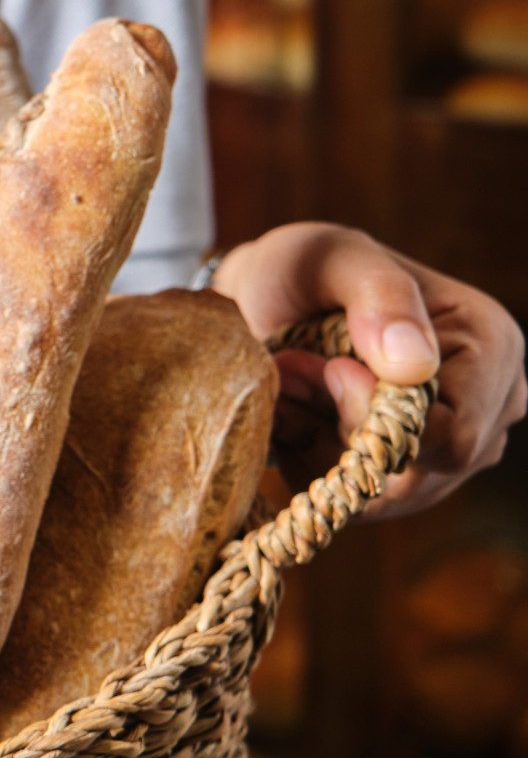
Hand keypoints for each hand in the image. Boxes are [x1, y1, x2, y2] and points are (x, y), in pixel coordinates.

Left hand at [214, 223, 525, 518]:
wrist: (265, 298)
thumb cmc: (304, 269)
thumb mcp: (331, 258)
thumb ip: (378, 296)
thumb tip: (414, 365)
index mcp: (492, 346)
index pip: (453, 433)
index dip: (376, 418)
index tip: (325, 369)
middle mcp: (489, 405)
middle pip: (419, 476)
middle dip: (339, 432)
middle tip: (294, 370)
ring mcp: (452, 447)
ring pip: (382, 494)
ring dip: (318, 445)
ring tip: (294, 381)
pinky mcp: (405, 474)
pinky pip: (352, 499)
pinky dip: (309, 461)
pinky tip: (297, 412)